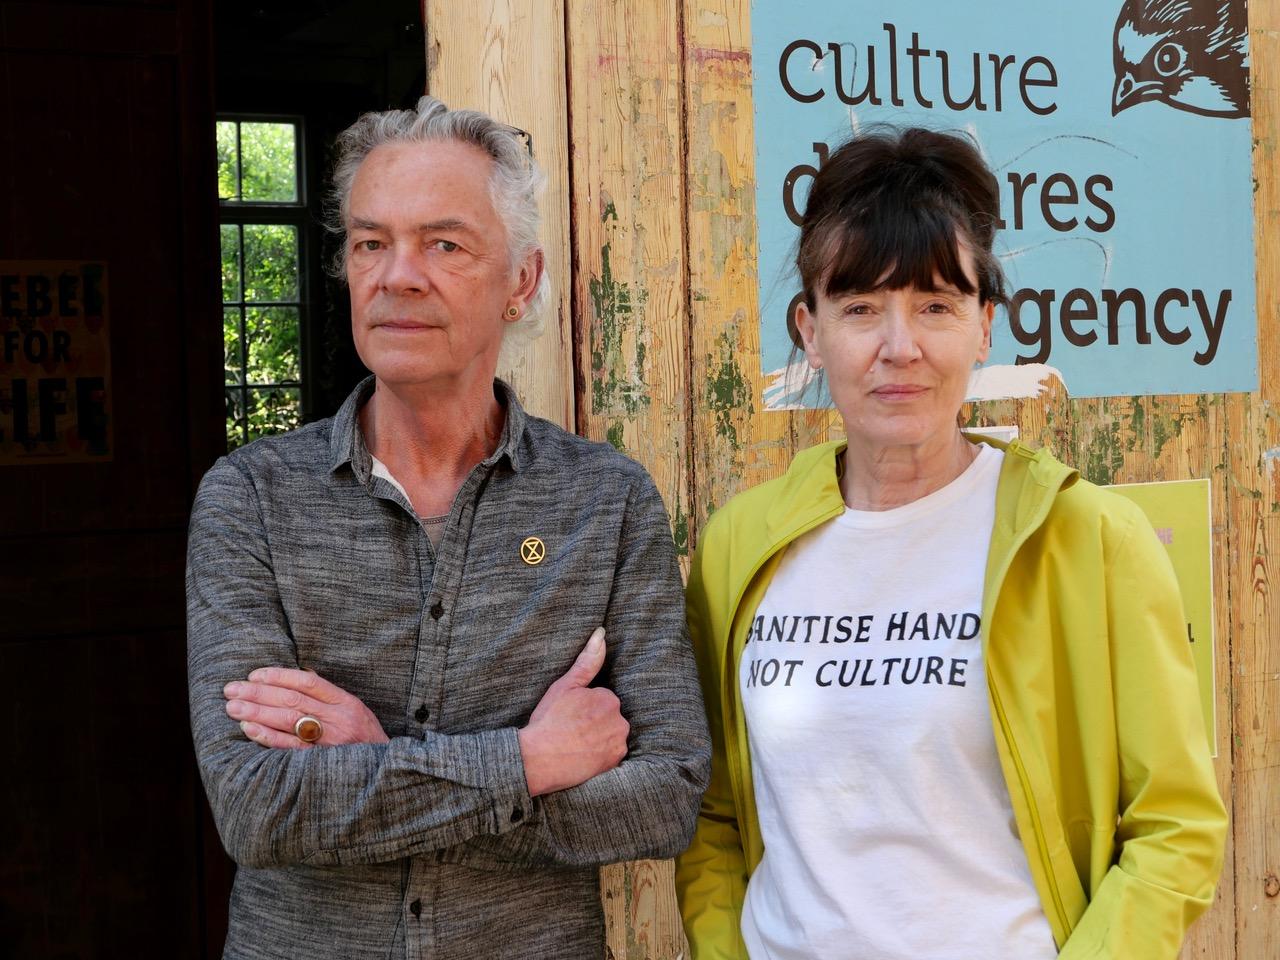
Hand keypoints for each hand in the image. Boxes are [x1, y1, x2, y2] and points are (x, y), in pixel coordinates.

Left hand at [224, 667, 389, 748]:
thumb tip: (299, 676)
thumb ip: (329, 697)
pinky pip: (289, 747)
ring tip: (233, 706)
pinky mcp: (319, 763)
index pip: (308, 682)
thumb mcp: (356, 712)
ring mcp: (329, 742)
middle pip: (292, 700)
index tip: (254, 674)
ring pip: (288, 720)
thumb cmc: (366, 741)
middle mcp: (339, 719)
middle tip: (232, 689)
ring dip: (257, 712)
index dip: (279, 676)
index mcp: (347, 703)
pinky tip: (249, 729)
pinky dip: (267, 737)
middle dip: (259, 692)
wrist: (384, 773)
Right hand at [518, 627, 628, 796]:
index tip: (570, 716)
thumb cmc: (548, 720)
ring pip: (611, 736)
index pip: (602, 701)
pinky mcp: (615, 761)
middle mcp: (619, 720)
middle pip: (610, 718)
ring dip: (599, 739)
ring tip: (576, 744)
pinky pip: (611, 754)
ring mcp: (618, 743)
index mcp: (609, 698)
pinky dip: (601, 755)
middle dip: (595, 723)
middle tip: (571, 731)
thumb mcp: (565, 686)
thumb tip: (601, 633)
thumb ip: (587, 661)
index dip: (585, 708)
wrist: (538, 759)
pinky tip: (583, 756)